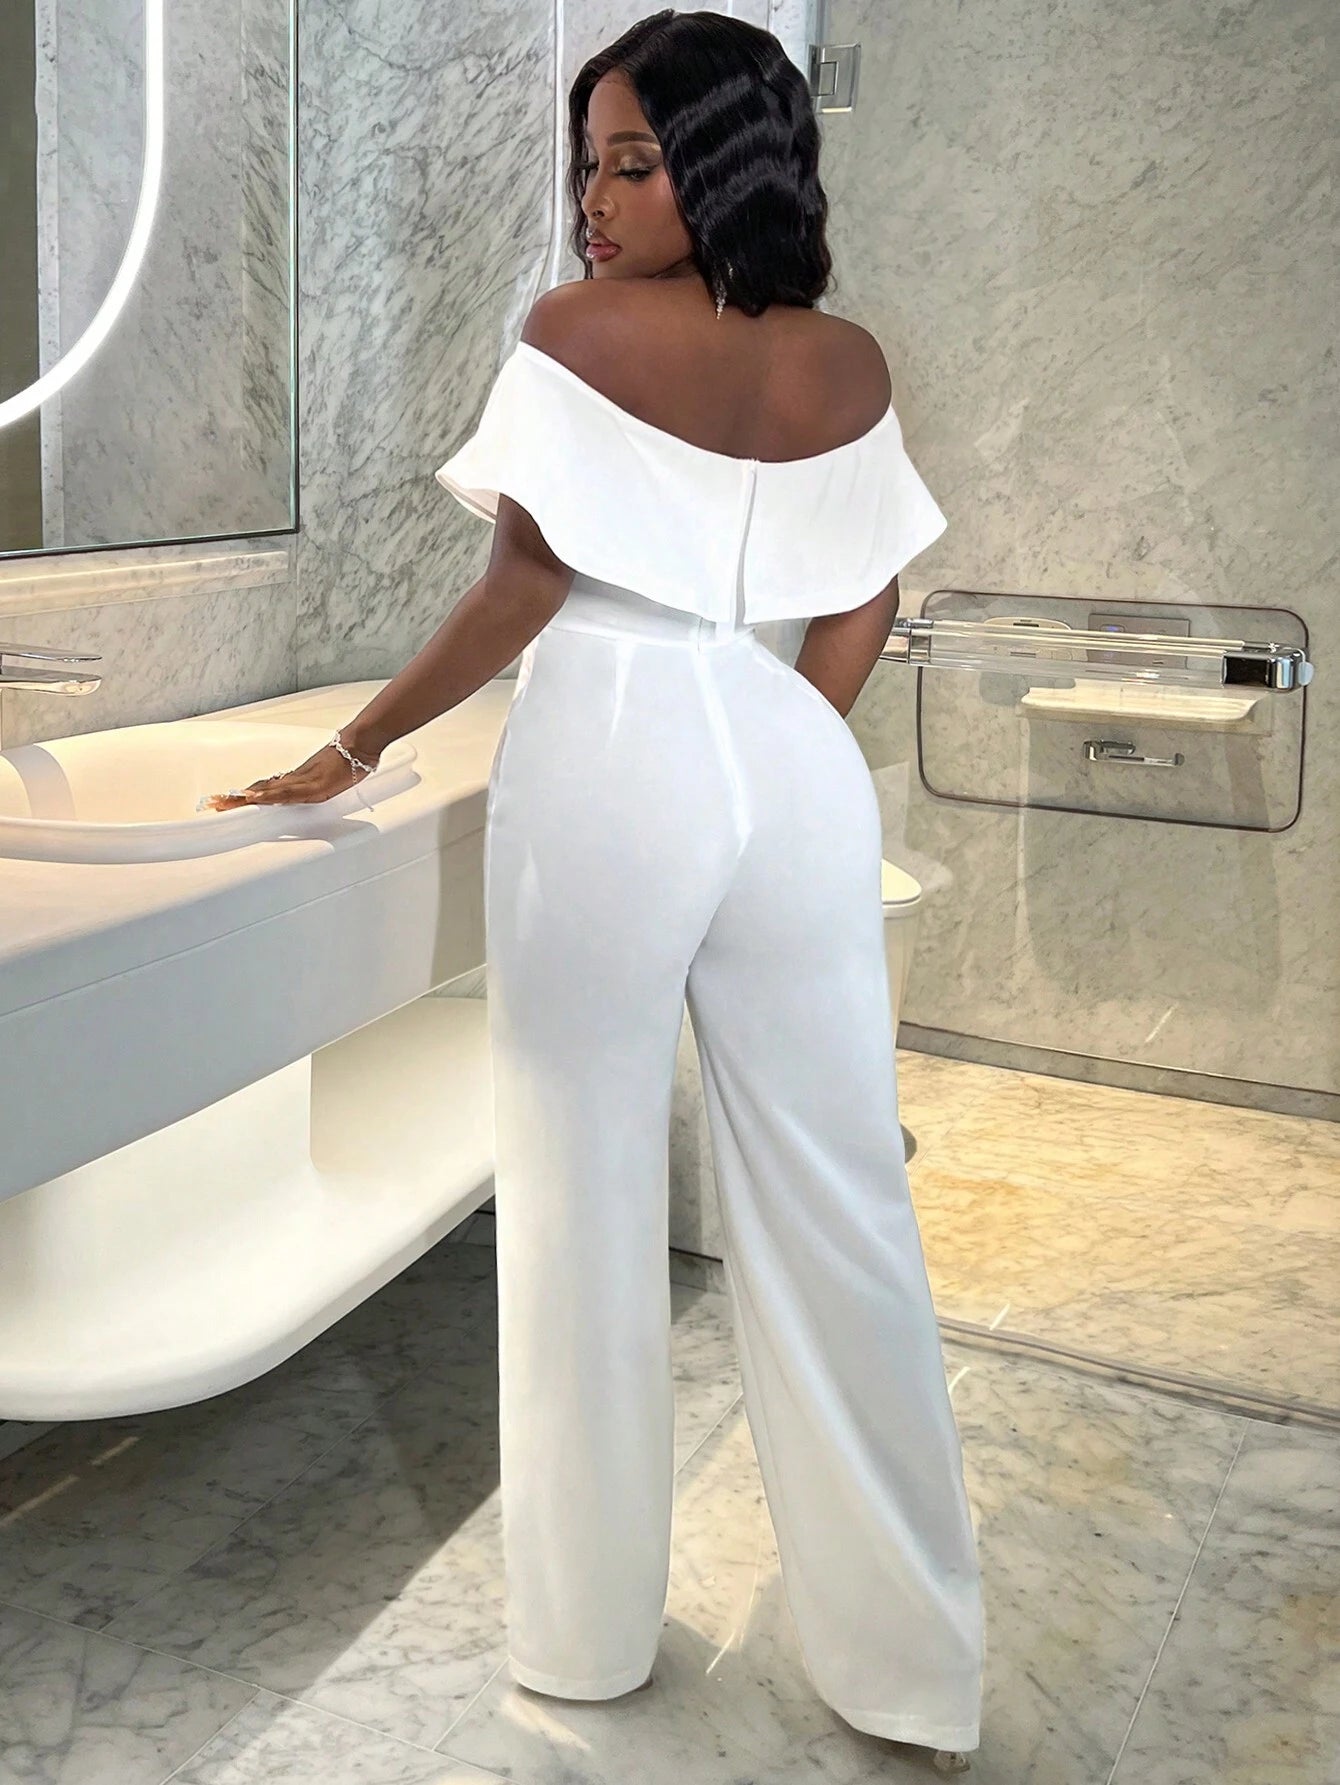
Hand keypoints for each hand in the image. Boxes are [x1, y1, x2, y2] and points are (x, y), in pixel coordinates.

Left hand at [200, 741, 377, 811]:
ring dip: (244, 798)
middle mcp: (295, 779)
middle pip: (259, 789)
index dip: (247, 793)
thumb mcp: (330, 778)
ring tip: (224, 802)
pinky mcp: (312, 785)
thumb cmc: (350, 758)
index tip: (228, 798)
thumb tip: (313, 790)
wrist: (361, 744)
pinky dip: (268, 796)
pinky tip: (255, 798)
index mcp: (298, 780)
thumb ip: (317, 785)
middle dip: (236, 798)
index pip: (266, 788)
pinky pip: (286, 792)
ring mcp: (302, 781)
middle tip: (214, 802)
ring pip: (267, 791)